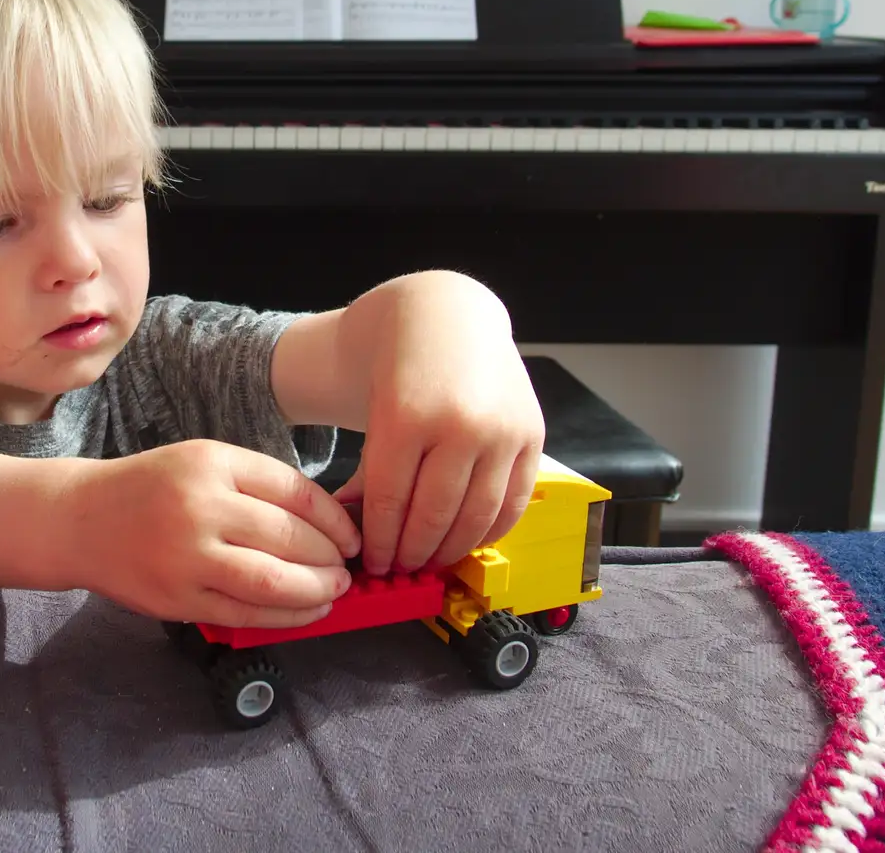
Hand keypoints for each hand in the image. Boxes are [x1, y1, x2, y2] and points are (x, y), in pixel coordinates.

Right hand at [65, 440, 360, 627]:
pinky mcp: (178, 600)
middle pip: (290, 537)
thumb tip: (327, 522)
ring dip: (316, 591)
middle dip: (331, 559)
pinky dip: (286, 616)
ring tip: (334, 591)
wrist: (81, 520)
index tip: (352, 535)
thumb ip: (257, 485)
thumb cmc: (151, 488)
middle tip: (348, 568)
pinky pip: (246, 614)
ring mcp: (187, 557)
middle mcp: (200, 507)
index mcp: (212, 464)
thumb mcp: (203, 462)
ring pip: (273, 581)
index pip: (295, 491)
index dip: (335, 519)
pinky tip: (306, 611)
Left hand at [333, 275, 543, 575]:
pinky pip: (513, 503)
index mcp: (406, 416)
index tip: (375, 561)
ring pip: (476, 517)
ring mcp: (501, 431)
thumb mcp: (371, 411)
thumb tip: (353, 528)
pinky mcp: (531, 436)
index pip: (389, 500)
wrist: (448, 318)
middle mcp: (459, 424)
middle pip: (432, 515)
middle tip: (400, 567)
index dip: (380, 540)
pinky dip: (491, 531)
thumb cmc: (402, 366)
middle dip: (412, 552)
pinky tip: (468, 539)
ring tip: (430, 560)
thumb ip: (367, 472)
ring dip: (450, 549)